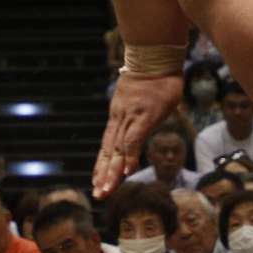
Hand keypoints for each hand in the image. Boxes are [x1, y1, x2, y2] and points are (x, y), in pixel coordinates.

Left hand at [92, 71, 181, 198]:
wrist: (155, 57)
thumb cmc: (154, 76)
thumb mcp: (144, 99)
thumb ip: (143, 113)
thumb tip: (148, 116)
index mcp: (119, 116)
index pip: (108, 145)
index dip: (103, 164)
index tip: (98, 181)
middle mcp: (120, 119)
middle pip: (109, 151)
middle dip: (103, 175)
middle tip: (98, 194)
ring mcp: (130, 118)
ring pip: (118, 149)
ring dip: (112, 172)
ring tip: (105, 191)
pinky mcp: (143, 116)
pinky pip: (135, 139)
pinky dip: (130, 156)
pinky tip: (127, 172)